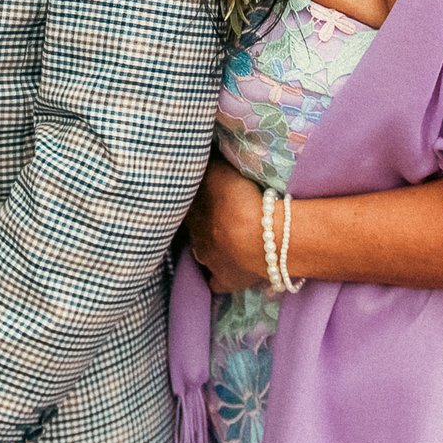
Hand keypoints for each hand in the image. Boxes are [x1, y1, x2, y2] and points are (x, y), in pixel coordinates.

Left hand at [186, 156, 268, 293]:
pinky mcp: (226, 280)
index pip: (184, 206)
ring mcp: (209, 261)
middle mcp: (196, 237)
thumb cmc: (238, 200)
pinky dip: (218, 279)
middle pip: (194, 230)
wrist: (259, 236)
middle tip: (215, 217)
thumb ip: (209, 168)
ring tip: (222, 241)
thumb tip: (193, 158)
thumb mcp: (220, 172)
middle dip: (201, 224)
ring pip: (201, 254)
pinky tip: (223, 274)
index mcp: (192, 212)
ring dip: (209, 247)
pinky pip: (216, 284)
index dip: (191, 200)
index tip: (198, 195)